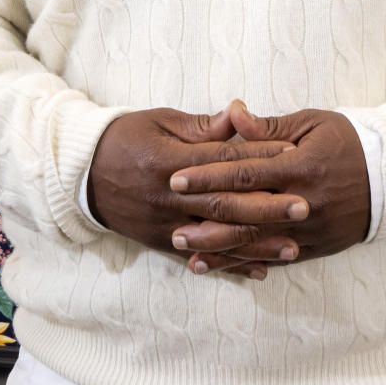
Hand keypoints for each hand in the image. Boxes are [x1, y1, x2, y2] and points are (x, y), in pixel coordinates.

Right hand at [88, 107, 301, 278]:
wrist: (81, 174)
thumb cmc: (125, 138)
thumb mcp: (160, 122)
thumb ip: (201, 126)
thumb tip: (238, 114)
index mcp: (170, 161)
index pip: (222, 160)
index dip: (258, 158)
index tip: (292, 156)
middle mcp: (169, 198)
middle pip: (225, 204)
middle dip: (267, 207)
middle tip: (304, 206)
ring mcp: (165, 225)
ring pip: (218, 238)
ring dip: (257, 244)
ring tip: (293, 246)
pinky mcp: (161, 242)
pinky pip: (201, 257)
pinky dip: (231, 265)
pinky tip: (259, 270)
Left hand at [168, 101, 370, 273]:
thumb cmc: (347, 141)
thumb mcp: (311, 123)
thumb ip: (268, 127)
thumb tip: (233, 114)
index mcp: (300, 166)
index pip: (246, 173)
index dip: (209, 176)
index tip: (177, 177)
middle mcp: (304, 202)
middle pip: (246, 214)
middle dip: (206, 217)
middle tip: (170, 218)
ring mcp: (310, 231)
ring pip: (257, 244)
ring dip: (219, 248)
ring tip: (184, 249)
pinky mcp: (315, 249)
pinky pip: (275, 259)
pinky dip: (245, 264)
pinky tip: (218, 266)